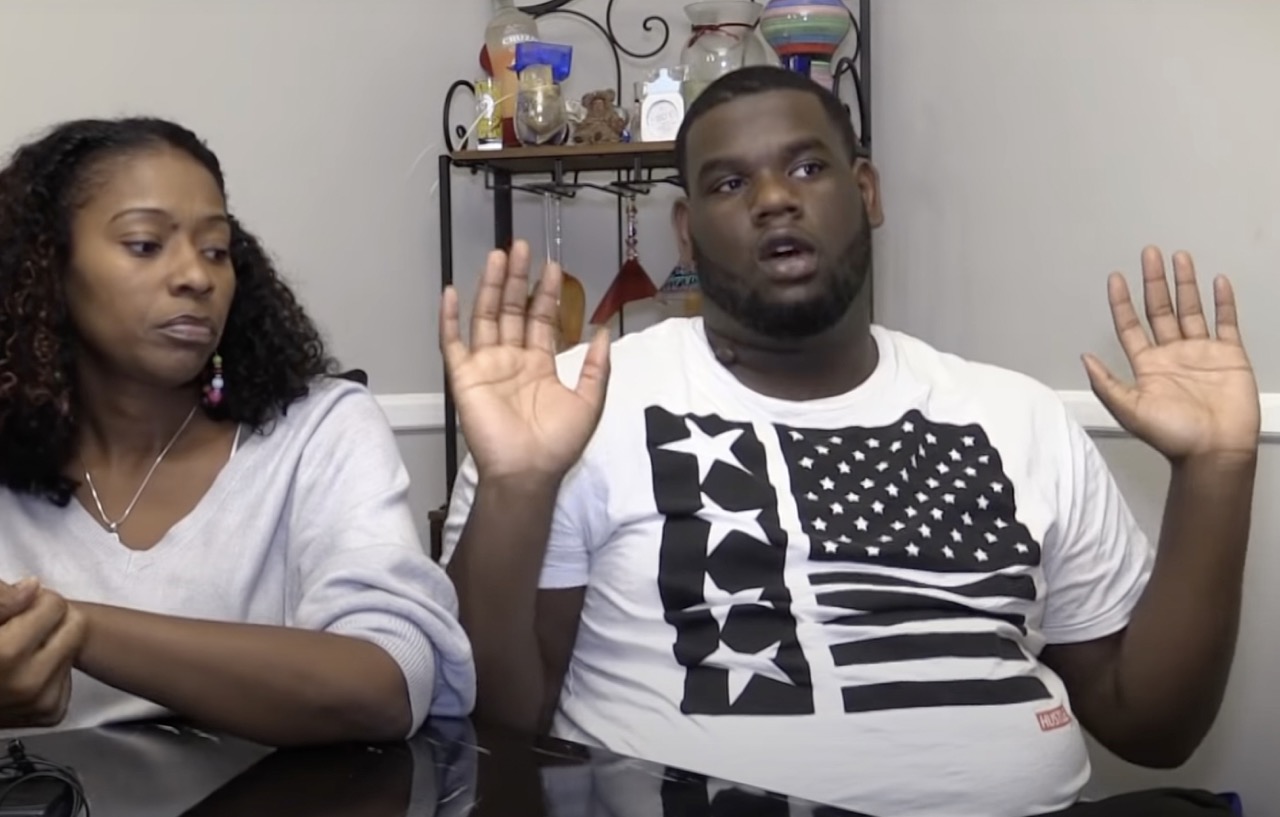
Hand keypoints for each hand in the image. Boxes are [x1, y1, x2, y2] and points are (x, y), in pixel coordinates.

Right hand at [0, 580, 86, 727]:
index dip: (36, 602)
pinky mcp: (49, 714)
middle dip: (50, 622)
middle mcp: (27, 683)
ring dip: (52, 647)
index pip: (55, 605)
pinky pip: (70, 676)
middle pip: (75, 627)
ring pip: (73, 651)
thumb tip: (32, 587)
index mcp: (5, 653)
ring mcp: (40, 702)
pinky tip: (25, 672)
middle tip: (22, 630)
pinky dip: (52, 671)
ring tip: (18, 654)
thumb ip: (1, 599)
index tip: (18, 612)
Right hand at [440, 240, 610, 479]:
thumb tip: (605, 332)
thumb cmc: (557, 444)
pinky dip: (449, 317)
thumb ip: (597, 367)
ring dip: (491, 287)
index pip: (541, 318)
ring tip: (498, 257)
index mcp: (539, 365)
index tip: (552, 266)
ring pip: (486, 316)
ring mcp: (486, 365)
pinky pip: (452, 342)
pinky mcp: (464, 376)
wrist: (528, 471)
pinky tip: (452, 292)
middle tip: (522, 248)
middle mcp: (511, 359)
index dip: (546, 292)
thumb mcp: (589, 402)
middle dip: (518, 278)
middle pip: (513, 309)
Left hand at [1082, 246, 1259, 461]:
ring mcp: (1202, 352)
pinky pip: (1226, 322)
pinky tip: (1217, 281)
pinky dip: (1223, 302)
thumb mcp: (1130, 411)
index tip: (1116, 278)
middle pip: (1160, 309)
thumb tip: (1083, 357)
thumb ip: (1107, 383)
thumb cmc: (1172, 436)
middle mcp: (1172, 354)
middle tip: (1149, 252)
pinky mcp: (1230, 355)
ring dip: (1185, 284)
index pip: (1131, 326)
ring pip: (1191, 310)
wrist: (1214, 451)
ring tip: (1179, 257)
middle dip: (1154, 282)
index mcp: (1147, 365)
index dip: (1122, 302)